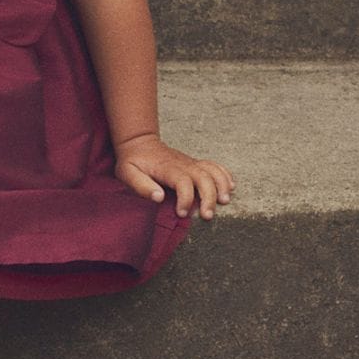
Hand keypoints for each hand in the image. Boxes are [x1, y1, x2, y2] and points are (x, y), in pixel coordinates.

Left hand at [114, 133, 234, 220]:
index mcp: (167, 168)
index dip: (186, 199)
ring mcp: (190, 163)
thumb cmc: (133, 161)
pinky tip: (230, 186)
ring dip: (221, 185)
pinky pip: (214, 166)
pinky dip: (224, 175)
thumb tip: (158, 197)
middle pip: (203, 178)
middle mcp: (183, 164)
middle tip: (207, 215)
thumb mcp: (128, 173)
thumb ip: (141, 186)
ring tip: (224, 201)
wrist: (139, 142)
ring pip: (212, 171)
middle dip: (208, 197)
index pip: (183, 182)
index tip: (182, 213)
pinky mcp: (194, 164)